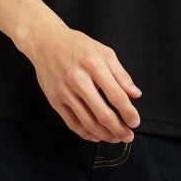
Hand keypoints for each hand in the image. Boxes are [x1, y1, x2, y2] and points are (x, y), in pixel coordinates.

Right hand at [23, 21, 142, 143]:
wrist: (45, 42)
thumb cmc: (77, 45)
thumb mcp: (103, 52)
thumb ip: (120, 74)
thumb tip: (135, 94)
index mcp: (94, 65)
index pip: (115, 95)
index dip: (128, 112)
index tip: (135, 122)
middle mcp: (78, 80)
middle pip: (102, 113)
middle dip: (119, 129)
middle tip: (128, 136)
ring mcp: (65, 92)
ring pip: (87, 122)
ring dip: (104, 134)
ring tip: (115, 138)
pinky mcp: (54, 100)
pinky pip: (72, 123)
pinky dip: (86, 133)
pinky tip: (96, 136)